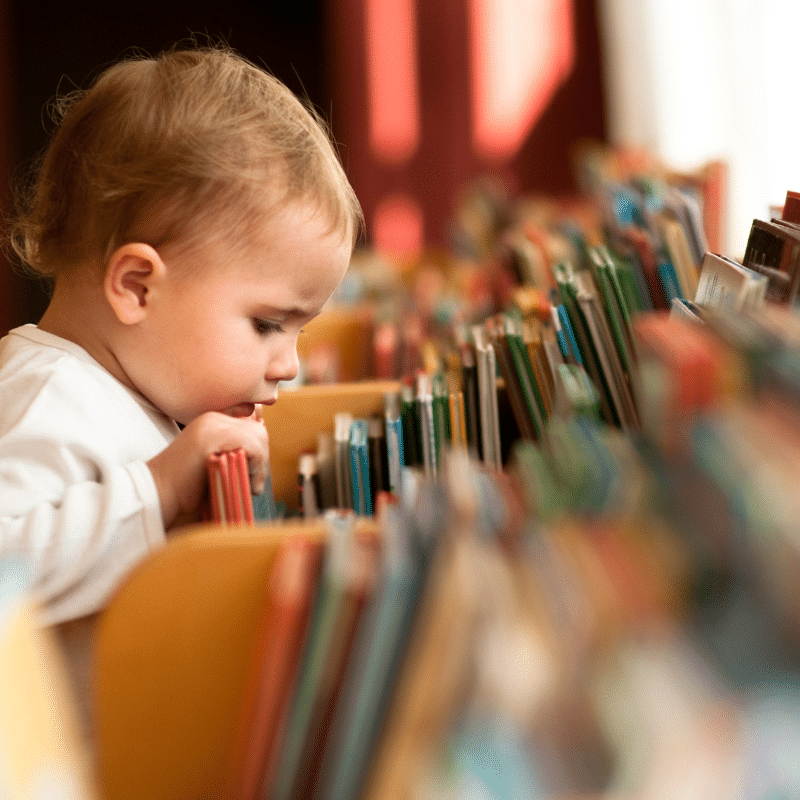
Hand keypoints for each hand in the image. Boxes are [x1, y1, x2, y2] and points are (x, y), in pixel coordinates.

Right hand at [147, 406, 268, 528]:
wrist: (158, 493)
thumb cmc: (188, 485)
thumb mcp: (217, 461)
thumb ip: (236, 449)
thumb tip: (265, 439)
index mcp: (213, 419)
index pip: (253, 421)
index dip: (259, 447)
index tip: (255, 471)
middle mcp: (212, 417)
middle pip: (258, 429)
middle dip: (262, 457)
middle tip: (255, 482)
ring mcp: (210, 425)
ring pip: (257, 437)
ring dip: (260, 465)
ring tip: (252, 485)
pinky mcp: (210, 438)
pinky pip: (250, 446)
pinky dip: (256, 467)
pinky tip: (248, 485)